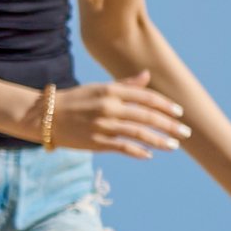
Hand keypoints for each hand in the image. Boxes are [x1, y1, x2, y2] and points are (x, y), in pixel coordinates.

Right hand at [49, 73, 186, 156]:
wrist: (45, 116)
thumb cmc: (75, 100)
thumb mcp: (99, 89)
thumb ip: (125, 84)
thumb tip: (147, 75)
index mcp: (111, 91)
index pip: (147, 98)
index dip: (166, 106)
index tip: (179, 113)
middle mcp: (109, 107)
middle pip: (148, 116)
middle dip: (170, 125)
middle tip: (186, 133)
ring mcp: (103, 125)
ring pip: (140, 133)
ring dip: (160, 141)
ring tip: (173, 146)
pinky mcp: (96, 142)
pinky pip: (124, 147)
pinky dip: (139, 151)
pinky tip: (149, 154)